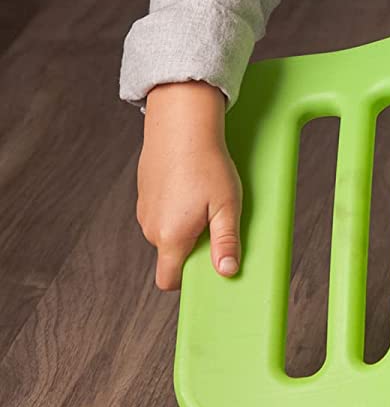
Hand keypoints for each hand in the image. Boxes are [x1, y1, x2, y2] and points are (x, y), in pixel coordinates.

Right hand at [137, 121, 242, 290]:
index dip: (187, 279)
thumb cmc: (207, 164)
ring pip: (167, 232)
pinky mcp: (144, 194)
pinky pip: (161, 213)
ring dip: (184, 225)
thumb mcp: (227, 205)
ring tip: (205, 198)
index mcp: (170, 236)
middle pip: (172, 254)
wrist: (181, 126)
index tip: (208, 265)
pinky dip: (175, 208)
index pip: (168, 280)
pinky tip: (191, 186)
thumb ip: (225, 242)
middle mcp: (151, 228)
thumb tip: (227, 272)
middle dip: (193, 246)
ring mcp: (144, 211)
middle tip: (215, 220)